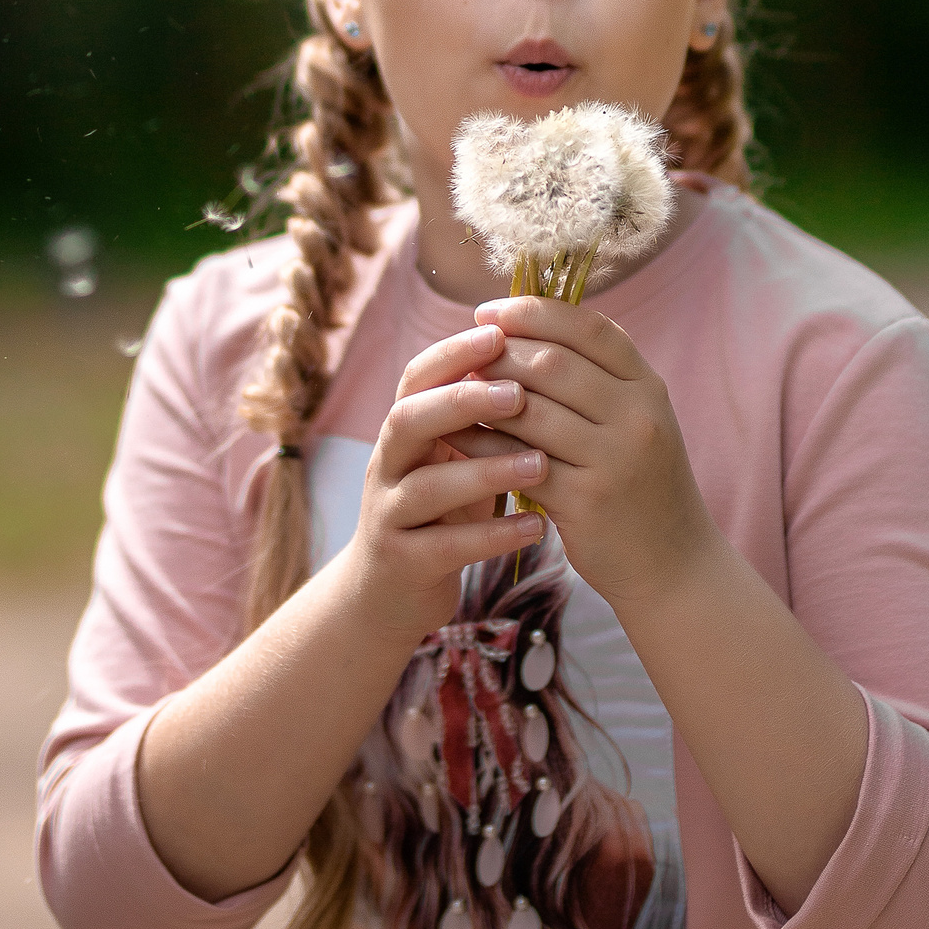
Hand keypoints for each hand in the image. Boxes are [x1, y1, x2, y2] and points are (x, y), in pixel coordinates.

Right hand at [337, 322, 548, 638]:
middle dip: (461, 402)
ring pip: (426, 486)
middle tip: (518, 394)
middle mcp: (386, 466)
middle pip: (408, 420)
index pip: (417, 378)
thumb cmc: (437, 514)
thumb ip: (475, 418)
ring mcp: (388, 515)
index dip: (453, 353)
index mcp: (402, 433)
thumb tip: (533, 353)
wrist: (387, 594)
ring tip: (541, 463)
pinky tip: (537, 527)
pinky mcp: (402, 563)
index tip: (501, 333)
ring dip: (485, 471)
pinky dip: (493, 536)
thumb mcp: (450, 460)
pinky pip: (445, 547)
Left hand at [450, 294, 709, 601]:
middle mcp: (637, 416)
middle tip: (462, 355)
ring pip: (529, 409)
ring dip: (482, 396)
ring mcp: (614, 458)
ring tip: (452, 391)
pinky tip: (457, 437)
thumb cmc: (641, 485)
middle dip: (498, 353)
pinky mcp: (586, 500)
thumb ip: (595, 378)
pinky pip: (517, 459)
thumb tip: (522, 328)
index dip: (533, 312)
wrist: (674, 565)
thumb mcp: (636, 421)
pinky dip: (482, 444)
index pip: (587, 327)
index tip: (488, 312)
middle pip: (551, 362)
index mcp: (648, 386)